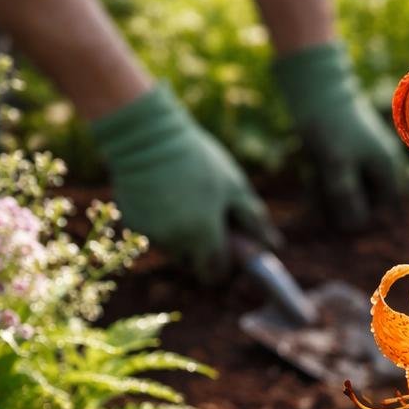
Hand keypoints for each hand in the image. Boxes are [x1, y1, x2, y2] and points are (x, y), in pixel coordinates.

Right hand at [90, 85, 278, 280]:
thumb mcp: (234, 187)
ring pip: (173, 248)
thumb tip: (275, 246)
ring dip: (183, 236)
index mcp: (203, 234)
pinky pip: (154, 233)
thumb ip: (255, 221)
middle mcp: (175, 241)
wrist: (147, 136)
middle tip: (210, 222)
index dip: (225, 265)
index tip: (229, 250)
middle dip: (203, 251)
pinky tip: (165, 196)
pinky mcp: (133, 223)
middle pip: (193, 264)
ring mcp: (150, 233)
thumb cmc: (199, 160)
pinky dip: (162, 223)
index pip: (215, 272)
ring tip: (188, 201)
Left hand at [273, 40, 404, 228]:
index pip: (386, 214)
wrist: (317, 87)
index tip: (337, 222)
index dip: (364, 223)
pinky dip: (328, 185)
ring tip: (314, 186)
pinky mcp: (351, 157)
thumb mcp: (336, 164)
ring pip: (353, 195)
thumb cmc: (329, 125)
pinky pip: (343, 182)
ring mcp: (368, 162)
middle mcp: (383, 168)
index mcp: (388, 171)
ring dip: (333, 199)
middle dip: (344, 210)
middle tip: (320, 202)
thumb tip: (355, 228)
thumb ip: (347, 197)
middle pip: (369, 206)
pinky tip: (313, 177)